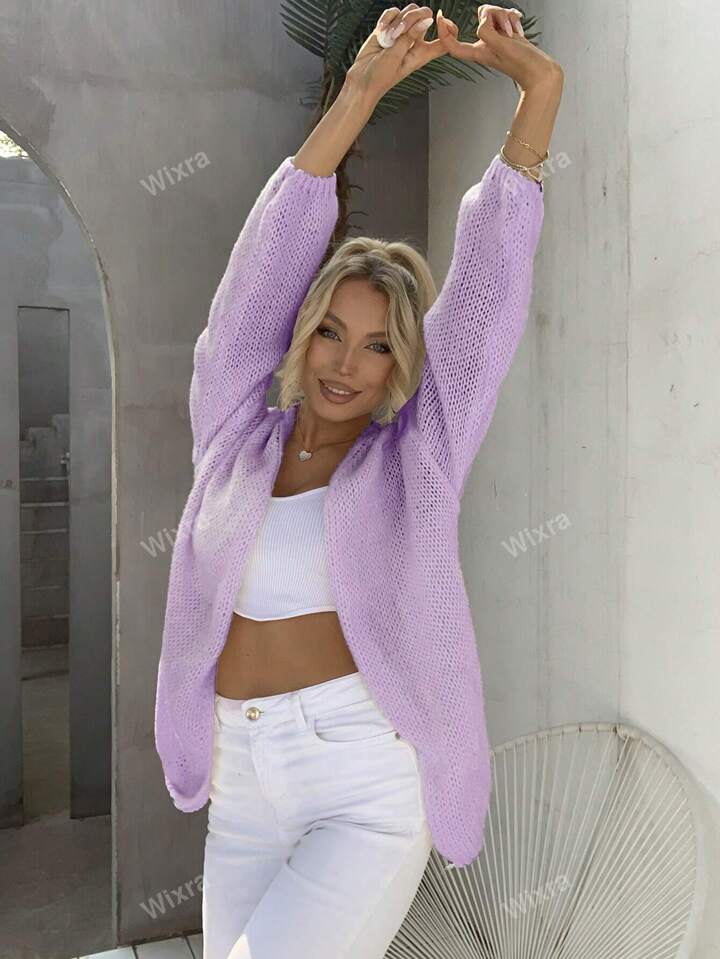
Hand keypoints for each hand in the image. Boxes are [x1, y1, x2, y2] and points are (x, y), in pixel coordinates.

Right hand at [345, 4, 448, 100]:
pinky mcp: (388, 29)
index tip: (438, 20)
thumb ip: (410, 37)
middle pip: (425, 16)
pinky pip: (392, 13)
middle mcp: (413, 42)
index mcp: (422, 53)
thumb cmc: (380, 77)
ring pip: (408, 11)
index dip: (446, 27)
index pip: (444, 40)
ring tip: (388, 36)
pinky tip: (381, 30)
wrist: (361, 80)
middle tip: (399, 31)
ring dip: (397, 20)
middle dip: (412, 17)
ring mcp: (401, 34)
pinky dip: (386, 18)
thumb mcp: (396, 57)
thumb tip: (426, 20)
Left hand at [436, 5, 562, 91]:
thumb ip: (487, 30)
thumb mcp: (501, 45)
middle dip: (493, 15)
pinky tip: (518, 29)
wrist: (540, 71)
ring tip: (514, 32)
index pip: (453, 44)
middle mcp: (485, 45)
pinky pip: (505, 17)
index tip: (442, 17)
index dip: (444, 32)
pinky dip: (513, 19)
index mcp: (478, 53)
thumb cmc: (522, 64)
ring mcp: (496, 39)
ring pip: (494, 14)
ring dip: (506, 17)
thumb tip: (483, 19)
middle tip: (505, 30)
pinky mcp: (507, 35)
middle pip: (480, 18)